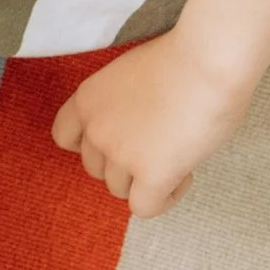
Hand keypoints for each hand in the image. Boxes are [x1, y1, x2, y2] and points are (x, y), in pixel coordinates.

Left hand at [52, 31, 254, 216]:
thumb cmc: (180, 60)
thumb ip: (121, 106)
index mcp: (86, 100)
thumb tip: (137, 130)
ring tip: (178, 157)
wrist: (205, 63)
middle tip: (160, 146)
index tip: (121, 141)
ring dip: (146, 181)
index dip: (91, 146)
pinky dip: (164, 199)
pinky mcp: (150, 174)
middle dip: (124, 164)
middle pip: (94, 168)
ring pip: (119, 190)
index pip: (64, 137)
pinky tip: (184, 176)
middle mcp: (95, 128)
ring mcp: (119, 153)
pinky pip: (144, 208)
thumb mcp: (130, 77)